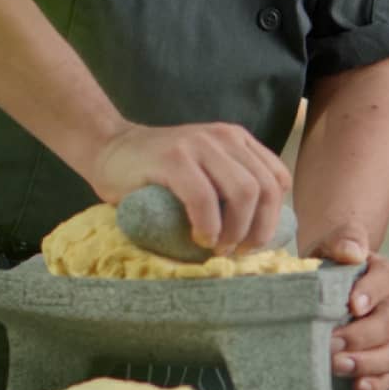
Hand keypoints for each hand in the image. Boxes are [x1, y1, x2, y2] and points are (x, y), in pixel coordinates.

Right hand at [92, 122, 291, 256]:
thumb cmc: (158, 172)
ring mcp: (198, 145)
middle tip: (237, 252)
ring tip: (218, 247)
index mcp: (236, 140)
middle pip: (265, 188)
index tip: (252, 241)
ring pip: (243, 191)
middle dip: (258, 229)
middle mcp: (223, 137)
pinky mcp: (173, 158)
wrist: (110, 150)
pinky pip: (204, 198)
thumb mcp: (205, 169)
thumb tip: (259, 234)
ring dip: (235, 230)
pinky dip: (208, 225)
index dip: (273, 216)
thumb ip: (230, 186)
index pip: (277, 178)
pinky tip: (199, 238)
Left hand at [312, 232, 388, 389]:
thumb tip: (351, 251)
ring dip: (366, 363)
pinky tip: (358, 388)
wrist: (324, 282)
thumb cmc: (330, 261)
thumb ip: (344, 240)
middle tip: (333, 342)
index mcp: (386, 275)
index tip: (352, 305)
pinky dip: (375, 386)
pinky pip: (386, 378)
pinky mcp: (379, 361)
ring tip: (337, 365)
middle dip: (362, 336)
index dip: (372, 293)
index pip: (387, 281)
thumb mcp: (332, 243)